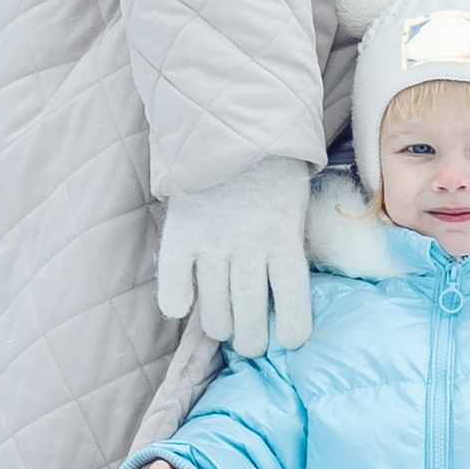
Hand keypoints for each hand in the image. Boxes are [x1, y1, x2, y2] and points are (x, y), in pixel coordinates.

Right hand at [155, 155, 313, 355]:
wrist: (233, 127)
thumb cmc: (273, 172)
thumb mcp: (295, 207)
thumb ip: (288, 247)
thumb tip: (285, 298)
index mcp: (285, 238)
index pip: (292, 302)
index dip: (292, 331)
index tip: (290, 339)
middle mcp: (249, 245)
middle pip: (249, 317)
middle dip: (251, 341)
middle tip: (251, 341)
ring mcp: (212, 241)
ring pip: (214, 311)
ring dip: (221, 328)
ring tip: (224, 326)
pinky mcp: (182, 233)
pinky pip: (173, 282)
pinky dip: (175, 301)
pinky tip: (182, 307)